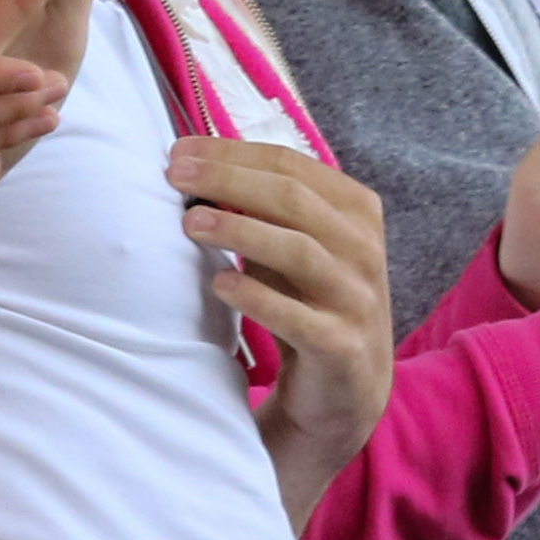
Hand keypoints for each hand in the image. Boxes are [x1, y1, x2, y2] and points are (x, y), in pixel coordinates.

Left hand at [168, 138, 394, 504]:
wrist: (347, 388)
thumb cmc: (309, 301)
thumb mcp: (295, 245)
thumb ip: (262, 207)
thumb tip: (192, 164)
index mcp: (356, 211)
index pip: (292, 166)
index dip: (233, 153)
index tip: (179, 151)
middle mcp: (364, 250)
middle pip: (294, 199)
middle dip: (229, 181)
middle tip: (175, 176)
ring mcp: (358, 299)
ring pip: (300, 250)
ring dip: (240, 232)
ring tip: (190, 224)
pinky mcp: (342, 348)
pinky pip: (299, 318)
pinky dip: (256, 297)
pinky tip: (219, 285)